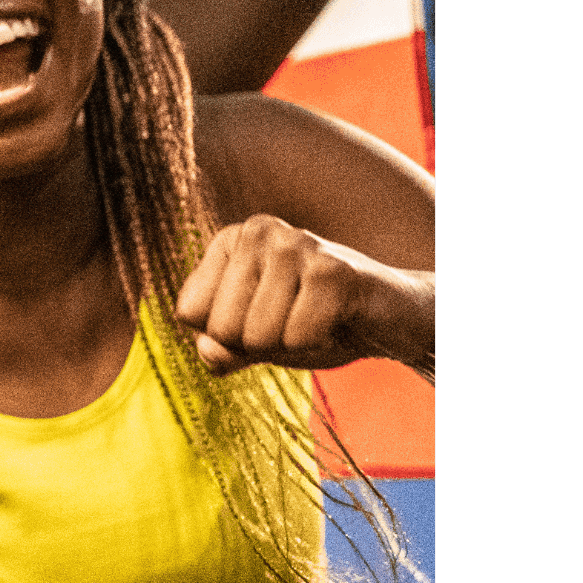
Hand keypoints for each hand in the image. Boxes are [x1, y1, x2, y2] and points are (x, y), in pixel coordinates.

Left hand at [173, 214, 427, 374]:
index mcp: (230, 240)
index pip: (187, 312)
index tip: (262, 318)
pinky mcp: (333, 270)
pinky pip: (297, 338)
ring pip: (257, 336)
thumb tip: (208, 351)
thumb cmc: (315, 324)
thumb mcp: (256, 342)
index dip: (225, 335)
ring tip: (315, 319)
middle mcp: (258, 231)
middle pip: (219, 328)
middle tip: (294, 321)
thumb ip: (220, 350)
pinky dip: (317, 343)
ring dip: (290, 344)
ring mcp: (297, 244)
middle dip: (258, 343)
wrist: (394, 318)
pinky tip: (337, 320)